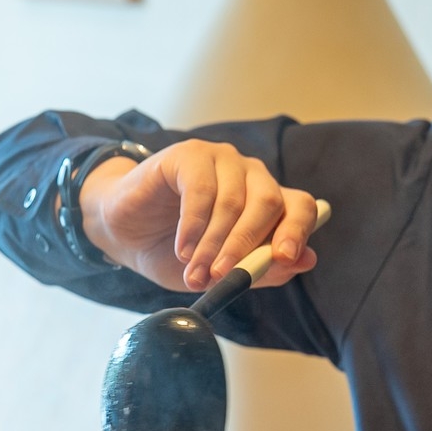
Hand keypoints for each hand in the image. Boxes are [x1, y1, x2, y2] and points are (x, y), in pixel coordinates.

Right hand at [78, 139, 322, 291]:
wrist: (125, 233)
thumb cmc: (176, 252)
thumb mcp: (221, 272)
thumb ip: (261, 268)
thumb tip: (306, 260)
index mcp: (268, 202)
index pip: (300, 207)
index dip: (297, 230)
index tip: (284, 257)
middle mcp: (251, 175)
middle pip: (269, 203)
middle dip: (246, 246)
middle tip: (224, 276)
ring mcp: (222, 160)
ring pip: (233, 202)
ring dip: (214, 244)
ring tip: (195, 272)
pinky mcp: (190, 155)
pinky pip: (201, 191)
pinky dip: (193, 227)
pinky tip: (183, 249)